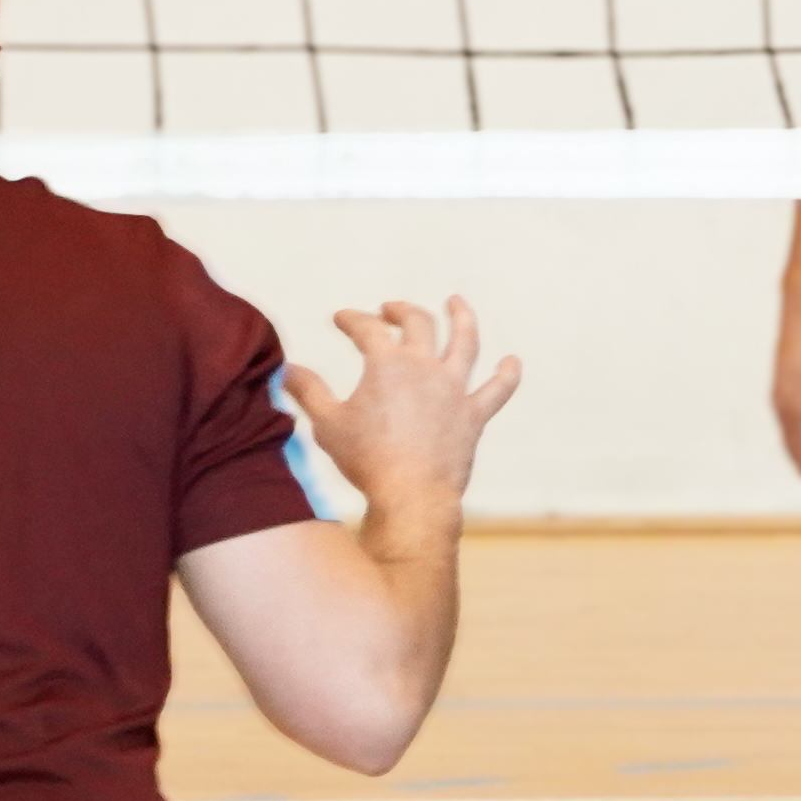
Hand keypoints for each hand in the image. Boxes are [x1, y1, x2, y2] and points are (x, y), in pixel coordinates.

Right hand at [281, 297, 521, 516]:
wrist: (411, 496)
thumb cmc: (366, 461)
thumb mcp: (328, 424)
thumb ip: (308, 391)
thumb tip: (287, 370)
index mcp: (387, 363)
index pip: (367, 327)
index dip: (351, 318)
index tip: (340, 318)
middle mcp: (425, 367)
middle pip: (417, 323)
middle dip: (400, 311)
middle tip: (389, 309)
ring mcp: (454, 389)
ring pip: (465, 341)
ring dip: (462, 318)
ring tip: (457, 303)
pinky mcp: (474, 415)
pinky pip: (497, 390)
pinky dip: (507, 374)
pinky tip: (513, 362)